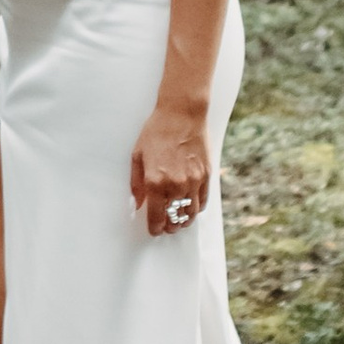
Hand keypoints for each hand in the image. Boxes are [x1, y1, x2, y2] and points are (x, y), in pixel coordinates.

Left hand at [131, 100, 212, 239]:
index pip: (157, 218)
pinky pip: (202, 202)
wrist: (181, 114)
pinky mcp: (206, 176)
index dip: (155, 228)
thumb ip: (136, 184)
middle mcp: (175, 185)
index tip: (154, 229)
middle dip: (169, 226)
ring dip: (184, 220)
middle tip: (166, 225)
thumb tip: (138, 204)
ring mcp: (193, 181)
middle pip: (175, 219)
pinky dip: (196, 208)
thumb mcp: (138, 155)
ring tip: (178, 219)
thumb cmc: (156, 132)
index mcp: (156, 182)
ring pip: (190, 214)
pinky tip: (190, 207)